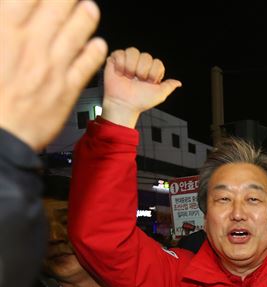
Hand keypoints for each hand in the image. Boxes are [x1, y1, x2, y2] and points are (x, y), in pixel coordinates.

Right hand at [0, 0, 106, 150]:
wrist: (0, 137)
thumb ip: (1, 31)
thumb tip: (7, 17)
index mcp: (6, 32)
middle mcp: (32, 46)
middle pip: (56, 10)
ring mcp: (52, 68)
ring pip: (76, 35)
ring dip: (85, 18)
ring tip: (90, 9)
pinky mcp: (66, 89)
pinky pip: (86, 66)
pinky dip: (94, 53)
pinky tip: (99, 45)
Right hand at [101, 47, 181, 128]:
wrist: (124, 104)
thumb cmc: (141, 101)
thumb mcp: (160, 95)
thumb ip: (169, 86)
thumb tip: (178, 83)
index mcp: (152, 70)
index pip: (157, 62)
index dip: (154, 72)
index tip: (149, 82)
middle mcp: (141, 64)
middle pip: (146, 56)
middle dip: (143, 70)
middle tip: (138, 80)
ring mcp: (128, 61)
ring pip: (133, 51)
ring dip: (131, 66)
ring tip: (129, 76)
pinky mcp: (115, 60)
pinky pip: (120, 53)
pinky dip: (120, 64)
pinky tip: (120, 73)